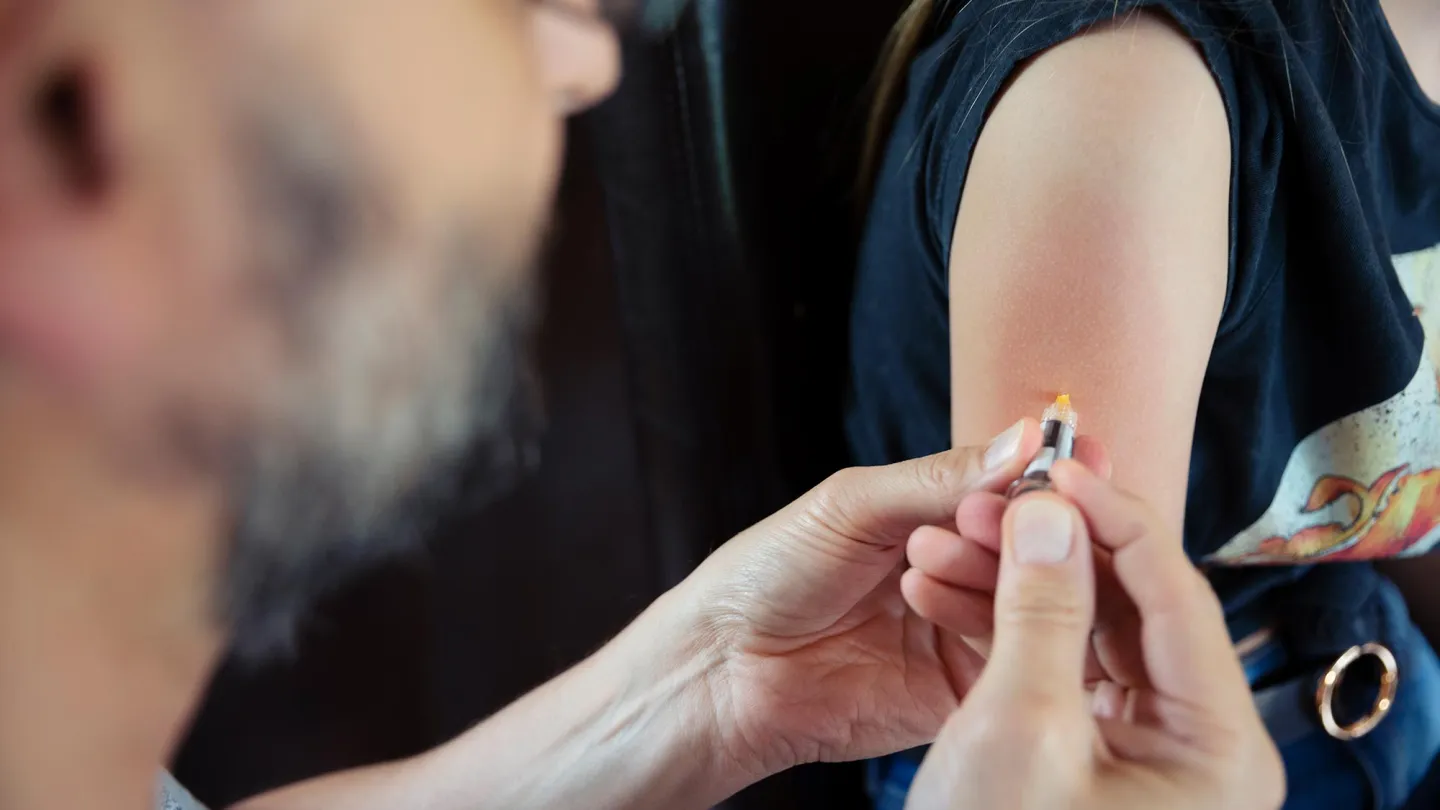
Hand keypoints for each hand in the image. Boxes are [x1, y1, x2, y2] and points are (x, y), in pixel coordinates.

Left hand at [669, 420, 1108, 781]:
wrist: (723, 666)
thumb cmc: (768, 573)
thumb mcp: (852, 505)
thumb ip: (939, 477)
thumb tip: (1025, 438)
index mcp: (935, 517)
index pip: (1015, 493)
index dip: (1049, 477)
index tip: (1080, 458)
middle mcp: (960, 573)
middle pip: (1034, 548)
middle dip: (1025, 526)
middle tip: (1002, 515)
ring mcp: (963, 634)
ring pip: (1030, 603)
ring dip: (1001, 573)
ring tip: (939, 555)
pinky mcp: (959, 694)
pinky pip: (1009, 664)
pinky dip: (999, 632)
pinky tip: (954, 605)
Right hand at [905, 461, 1283, 809]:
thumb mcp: (1022, 729)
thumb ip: (1043, 610)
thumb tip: (1051, 511)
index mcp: (1216, 742)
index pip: (1175, 590)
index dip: (1108, 516)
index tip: (1047, 467)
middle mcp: (1194, 742)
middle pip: (1129, 605)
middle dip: (1046, 548)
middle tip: (978, 505)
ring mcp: (1142, 753)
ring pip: (1084, 631)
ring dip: (1011, 584)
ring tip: (936, 548)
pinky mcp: (1090, 759)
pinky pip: (1056, 669)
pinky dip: (1001, 630)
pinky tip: (941, 595)